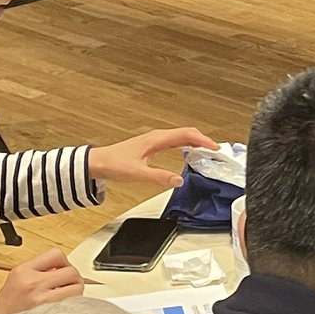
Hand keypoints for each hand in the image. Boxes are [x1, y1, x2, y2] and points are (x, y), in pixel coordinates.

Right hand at [0, 248, 83, 313]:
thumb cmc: (7, 307)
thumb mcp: (16, 278)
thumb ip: (39, 270)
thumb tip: (62, 267)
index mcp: (23, 271)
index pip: (56, 254)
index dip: (64, 262)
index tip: (61, 270)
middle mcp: (32, 284)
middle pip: (71, 272)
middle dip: (74, 278)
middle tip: (68, 285)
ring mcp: (41, 300)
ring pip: (77, 288)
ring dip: (76, 292)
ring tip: (67, 297)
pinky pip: (72, 305)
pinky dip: (73, 305)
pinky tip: (63, 308)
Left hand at [88, 127, 217, 187]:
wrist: (97, 162)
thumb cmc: (114, 163)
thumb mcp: (138, 173)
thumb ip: (160, 177)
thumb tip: (179, 180)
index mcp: (156, 139)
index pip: (186, 135)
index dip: (203, 140)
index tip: (215, 148)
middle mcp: (157, 137)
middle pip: (186, 132)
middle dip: (203, 139)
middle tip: (216, 150)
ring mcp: (155, 140)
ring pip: (181, 136)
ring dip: (196, 141)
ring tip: (207, 150)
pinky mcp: (152, 145)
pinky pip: (175, 141)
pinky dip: (187, 144)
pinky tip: (189, 151)